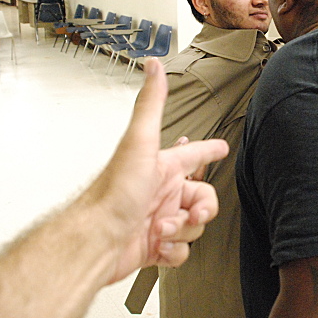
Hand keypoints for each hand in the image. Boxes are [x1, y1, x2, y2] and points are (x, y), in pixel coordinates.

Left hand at [88, 58, 227, 283]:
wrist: (96, 239)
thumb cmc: (114, 193)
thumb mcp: (140, 141)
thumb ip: (151, 103)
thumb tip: (153, 66)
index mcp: (160, 167)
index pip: (191, 154)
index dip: (208, 150)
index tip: (220, 148)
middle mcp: (159, 192)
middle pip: (202, 197)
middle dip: (203, 208)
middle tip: (193, 213)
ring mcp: (156, 220)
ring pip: (193, 226)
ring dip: (183, 230)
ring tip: (163, 229)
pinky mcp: (153, 246)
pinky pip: (180, 251)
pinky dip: (175, 251)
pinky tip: (161, 245)